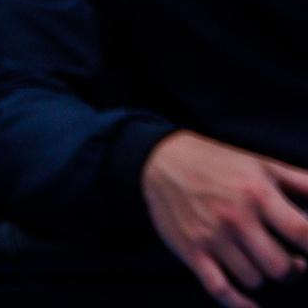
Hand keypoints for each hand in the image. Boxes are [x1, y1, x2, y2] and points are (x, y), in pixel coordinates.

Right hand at [143, 131, 307, 307]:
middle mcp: (235, 218)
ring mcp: (211, 237)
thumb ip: (301, 182)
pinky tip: (252, 306)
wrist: (160, 160)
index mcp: (257, 193)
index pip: (302, 233)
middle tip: (290, 261)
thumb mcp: (262, 164)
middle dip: (291, 269)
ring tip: (259, 261)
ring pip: (254, 280)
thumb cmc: (217, 163)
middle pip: (280, 267)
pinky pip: (220, 290)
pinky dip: (239, 304)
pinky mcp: (191, 251)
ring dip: (262, 276)